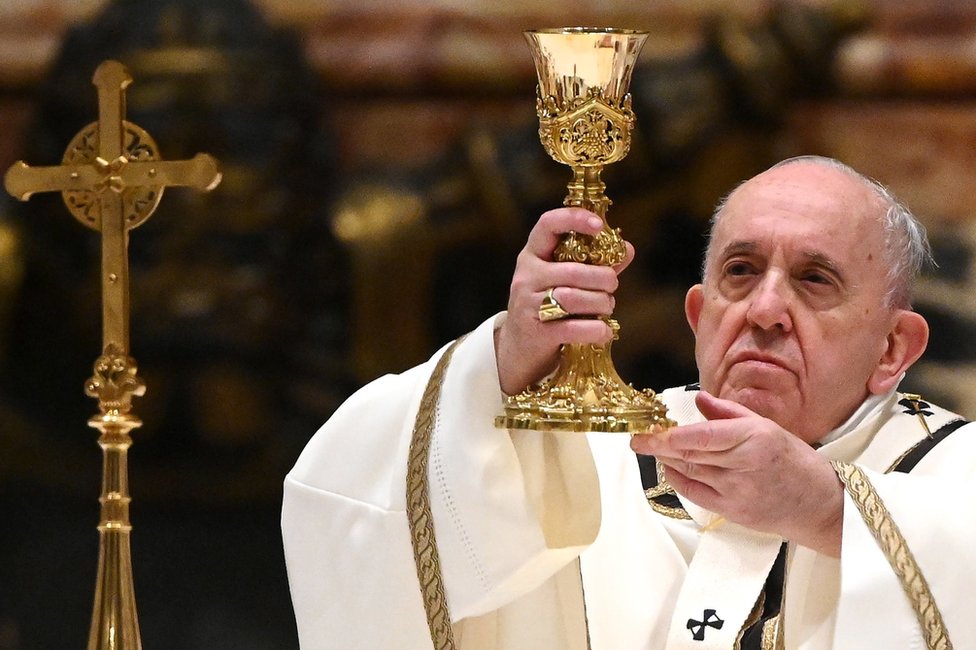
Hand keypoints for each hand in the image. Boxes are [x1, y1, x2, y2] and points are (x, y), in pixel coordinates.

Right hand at [495, 207, 633, 394]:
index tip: (599, 226)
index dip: (574, 219)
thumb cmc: (549, 307)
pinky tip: (604, 331)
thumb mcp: (565, 281)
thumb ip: (595, 265)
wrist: (520, 348)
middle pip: (573, 270)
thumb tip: (627, 249)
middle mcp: (526, 276)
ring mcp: (528, 304)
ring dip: (601, 303)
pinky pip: (573, 328)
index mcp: (533, 255)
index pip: (547, 224)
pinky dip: (596, 330)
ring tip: (607, 307)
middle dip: (602, 278)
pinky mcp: (536, 332)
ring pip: (573, 298)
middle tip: (612, 286)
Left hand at [630, 391, 843, 555]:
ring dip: (667, 460)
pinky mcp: (733, 512)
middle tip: (639, 438)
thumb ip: (728, 413)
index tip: (648, 431)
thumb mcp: (767, 427)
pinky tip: (671, 468)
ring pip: (690, 472)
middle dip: (659, 446)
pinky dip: (679, 479)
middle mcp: (744, 465)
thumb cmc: (794, 460)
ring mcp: (737, 492)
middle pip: (690, 454)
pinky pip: (695, 494)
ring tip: (652, 449)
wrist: (819, 504)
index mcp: (754, 438)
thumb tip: (699, 399)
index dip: (671, 435)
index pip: (704, 436)